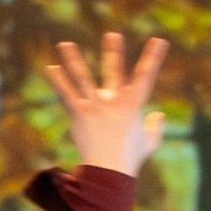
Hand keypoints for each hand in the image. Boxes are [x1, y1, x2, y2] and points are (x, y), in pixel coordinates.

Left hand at [42, 32, 168, 177]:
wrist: (109, 174)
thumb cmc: (130, 161)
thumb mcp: (148, 144)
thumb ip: (155, 128)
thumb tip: (158, 115)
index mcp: (133, 105)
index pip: (146, 76)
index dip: (154, 58)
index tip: (159, 41)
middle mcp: (114, 101)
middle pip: (114, 71)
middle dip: (114, 53)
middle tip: (113, 35)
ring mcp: (96, 106)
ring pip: (83, 78)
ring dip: (74, 60)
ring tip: (65, 44)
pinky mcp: (80, 115)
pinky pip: (67, 95)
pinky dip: (59, 81)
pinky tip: (50, 68)